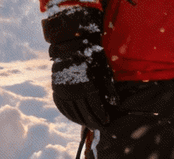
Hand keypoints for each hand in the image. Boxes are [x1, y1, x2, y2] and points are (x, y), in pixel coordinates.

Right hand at [42, 7, 118, 129]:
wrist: (71, 46)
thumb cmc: (92, 57)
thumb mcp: (104, 71)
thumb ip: (109, 89)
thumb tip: (116, 104)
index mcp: (87, 87)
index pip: (96, 109)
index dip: (101, 117)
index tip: (106, 122)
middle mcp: (74, 92)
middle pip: (84, 113)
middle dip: (92, 122)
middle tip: (99, 127)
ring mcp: (63, 91)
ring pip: (72, 112)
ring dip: (80, 120)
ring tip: (88, 124)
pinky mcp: (57, 89)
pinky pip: (61, 106)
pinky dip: (68, 114)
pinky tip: (73, 117)